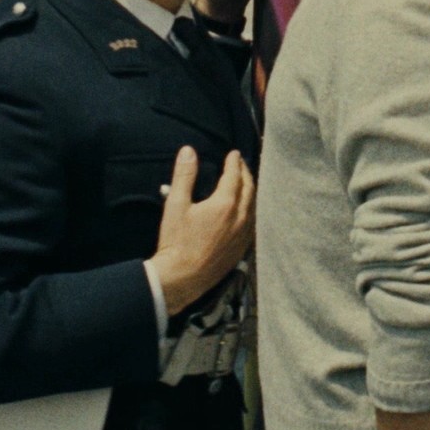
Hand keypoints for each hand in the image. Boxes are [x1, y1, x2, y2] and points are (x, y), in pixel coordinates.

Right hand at [150, 147, 254, 314]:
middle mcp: (240, 218)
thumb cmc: (176, 242)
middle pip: (249, 189)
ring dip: (250, 190)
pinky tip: (245, 210)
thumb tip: (189, 150)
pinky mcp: (242, 249)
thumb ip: (184, 176)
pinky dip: (250, 209)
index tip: (234, 153)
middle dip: (245, 173)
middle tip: (240, 164)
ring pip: (253, 206)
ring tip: (245, 182)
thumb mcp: (176, 205)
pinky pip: (252, 222)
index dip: (234, 162)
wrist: (182, 278)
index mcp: (225, 205)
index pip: (234, 176)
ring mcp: (243, 235)